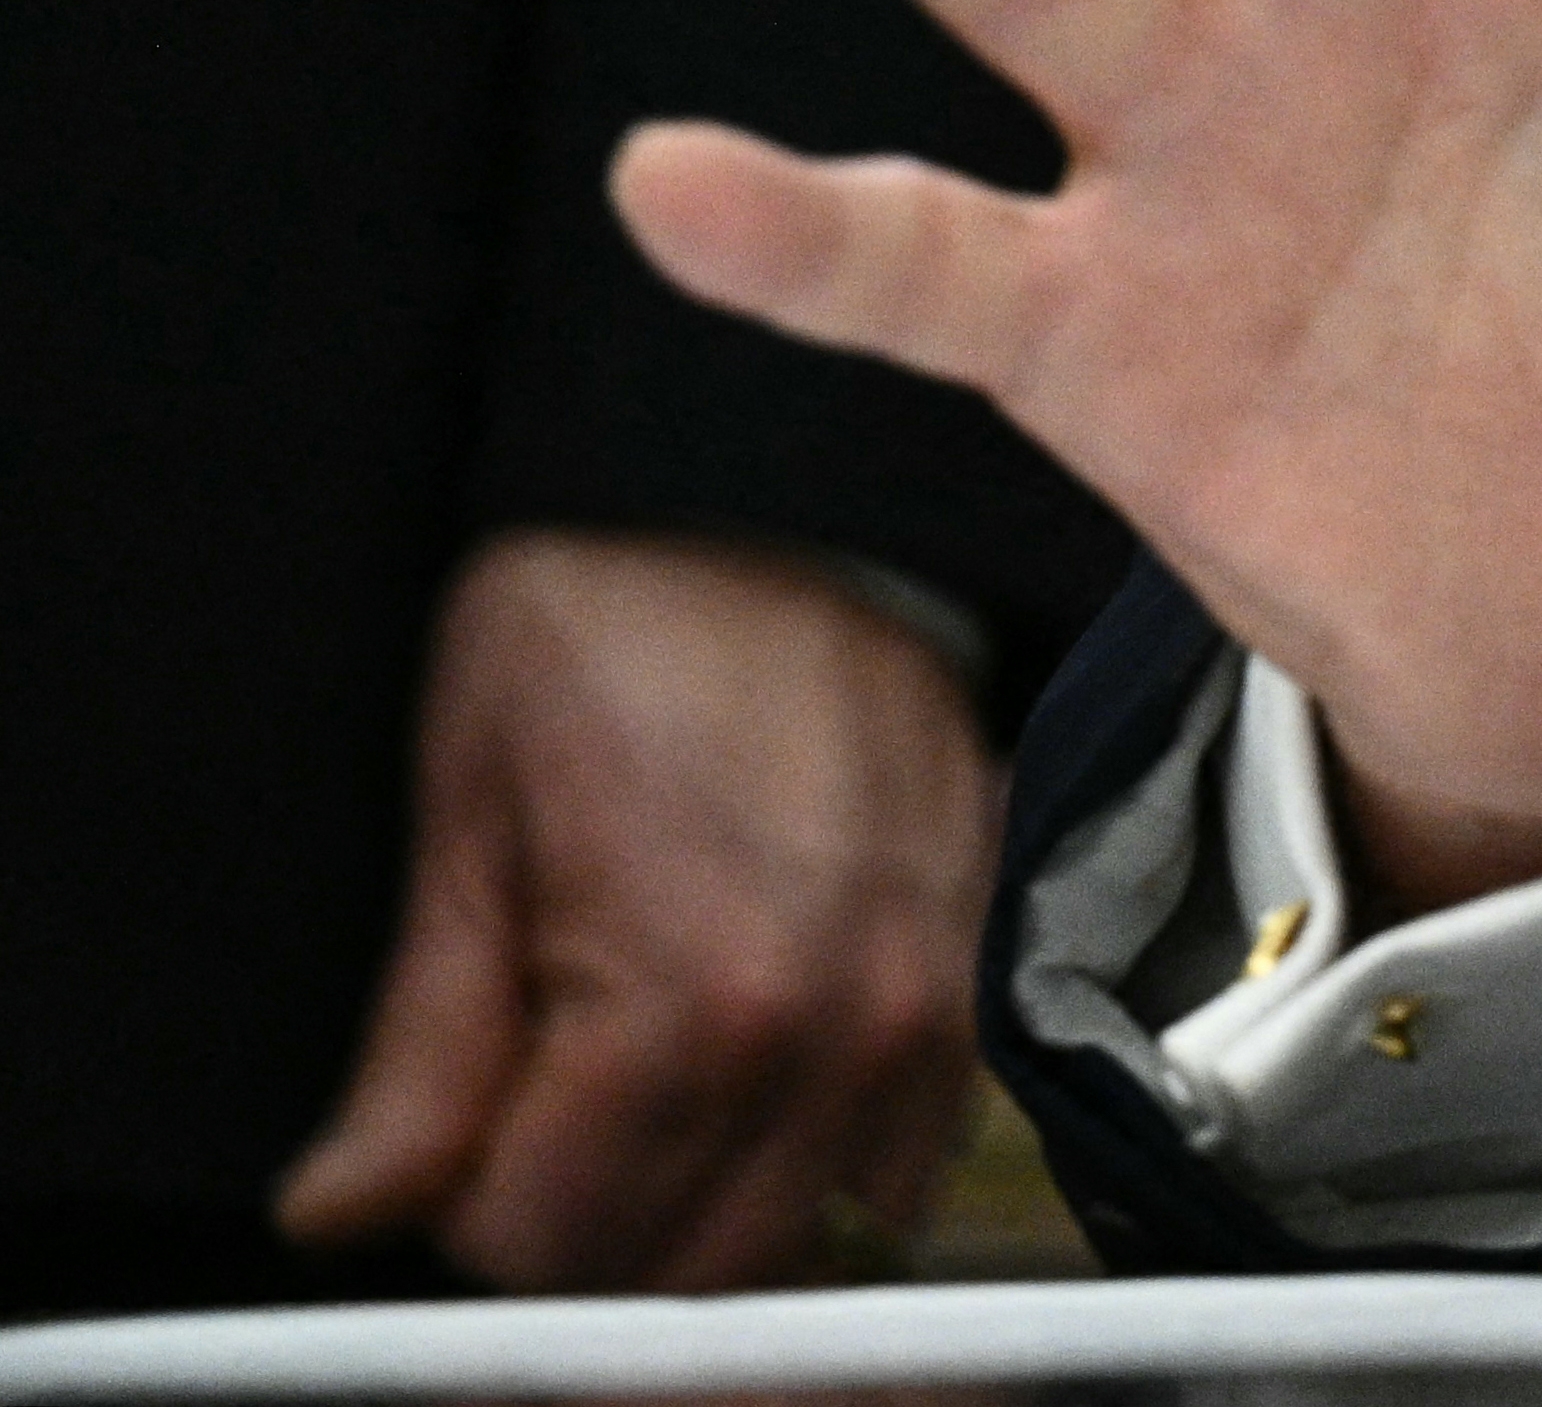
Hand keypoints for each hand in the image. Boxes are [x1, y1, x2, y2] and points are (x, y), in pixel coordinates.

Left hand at [272, 530, 992, 1291]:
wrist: (794, 492)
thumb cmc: (610, 623)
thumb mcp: (467, 819)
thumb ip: (419, 1048)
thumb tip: (343, 1209)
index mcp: (693, 1002)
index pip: (546, 1245)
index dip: (462, 1209)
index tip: (443, 1129)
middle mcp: (840, 1031)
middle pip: (681, 1268)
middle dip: (583, 1227)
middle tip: (526, 1119)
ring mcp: (931, 1009)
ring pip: (798, 1236)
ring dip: (702, 1208)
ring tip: (632, 1100)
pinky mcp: (981, 974)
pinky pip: (904, 1158)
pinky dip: (815, 1161)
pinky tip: (747, 1079)